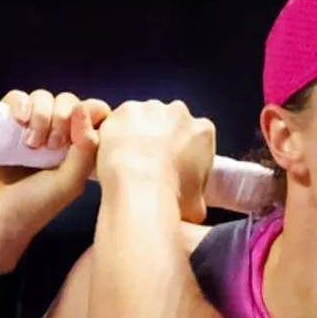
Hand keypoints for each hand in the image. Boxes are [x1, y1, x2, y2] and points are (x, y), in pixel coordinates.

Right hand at [0, 89, 111, 272]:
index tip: (81, 132)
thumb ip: (86, 148)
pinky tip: (19, 122)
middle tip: (52, 146)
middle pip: (67, 102)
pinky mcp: (0, 123)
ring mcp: (26, 128)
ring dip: (42, 114)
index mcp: (74, 150)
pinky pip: (16, 97)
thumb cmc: (31, 207)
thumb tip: (86, 108)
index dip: (91, 114)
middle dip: (63, 118)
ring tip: (32, 144)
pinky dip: (21, 104)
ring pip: (42, 97)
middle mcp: (52, 136)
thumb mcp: (70, 182)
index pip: (92, 115)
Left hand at [96, 99, 214, 223]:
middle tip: (150, 163)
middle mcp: (179, 113)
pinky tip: (113, 153)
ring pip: (144, 118)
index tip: (174, 166)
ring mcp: (150, 108)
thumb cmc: (173, 196)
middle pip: (170, 121)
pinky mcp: (124, 111)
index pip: (195, 137)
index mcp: (203, 131)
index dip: (184, 152)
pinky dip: (116, 133)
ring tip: (129, 160)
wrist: (141, 187)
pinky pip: (120, 121)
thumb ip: (197, 197)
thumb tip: (192, 208)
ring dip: (138, 133)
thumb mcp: (198, 204)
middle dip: (162, 137)